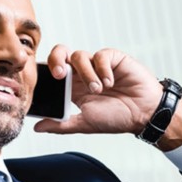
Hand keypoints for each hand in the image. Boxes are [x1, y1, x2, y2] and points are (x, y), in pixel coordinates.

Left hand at [34, 45, 181, 149]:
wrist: (144, 114)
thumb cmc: (118, 118)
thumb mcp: (85, 123)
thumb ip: (61, 125)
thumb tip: (36, 128)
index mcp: (73, 87)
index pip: (53, 71)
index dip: (47, 72)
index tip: (46, 82)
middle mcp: (83, 73)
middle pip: (61, 53)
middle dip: (56, 60)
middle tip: (60, 75)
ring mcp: (98, 64)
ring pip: (80, 56)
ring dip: (87, 74)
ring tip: (99, 90)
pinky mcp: (114, 58)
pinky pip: (101, 55)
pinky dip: (103, 69)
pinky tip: (111, 82)